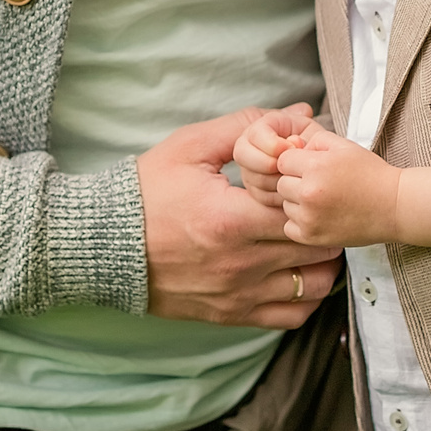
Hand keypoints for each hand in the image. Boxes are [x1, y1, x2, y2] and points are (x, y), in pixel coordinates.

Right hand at [139, 110, 341, 328]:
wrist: (103, 245)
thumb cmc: (147, 191)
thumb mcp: (192, 147)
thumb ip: (248, 127)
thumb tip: (300, 114)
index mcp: (231, 218)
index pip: (304, 209)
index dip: (316, 191)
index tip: (313, 178)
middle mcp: (239, 264)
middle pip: (316, 248)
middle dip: (327, 222)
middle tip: (323, 204)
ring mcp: (237, 294)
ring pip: (313, 285)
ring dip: (324, 260)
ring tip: (316, 237)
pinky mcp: (232, 314)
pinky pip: (291, 316)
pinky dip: (307, 296)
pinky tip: (300, 271)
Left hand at [276, 122, 403, 248]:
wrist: (394, 206)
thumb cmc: (370, 173)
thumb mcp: (345, 146)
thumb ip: (315, 141)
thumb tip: (292, 148)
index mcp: (315, 167)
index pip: (283, 161)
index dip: (297, 162)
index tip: (313, 167)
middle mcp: (309, 193)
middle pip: (281, 184)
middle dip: (296, 182)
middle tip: (320, 185)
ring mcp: (310, 218)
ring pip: (285, 206)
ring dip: (298, 203)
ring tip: (323, 201)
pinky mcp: (312, 237)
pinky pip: (289, 227)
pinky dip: (300, 223)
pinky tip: (320, 216)